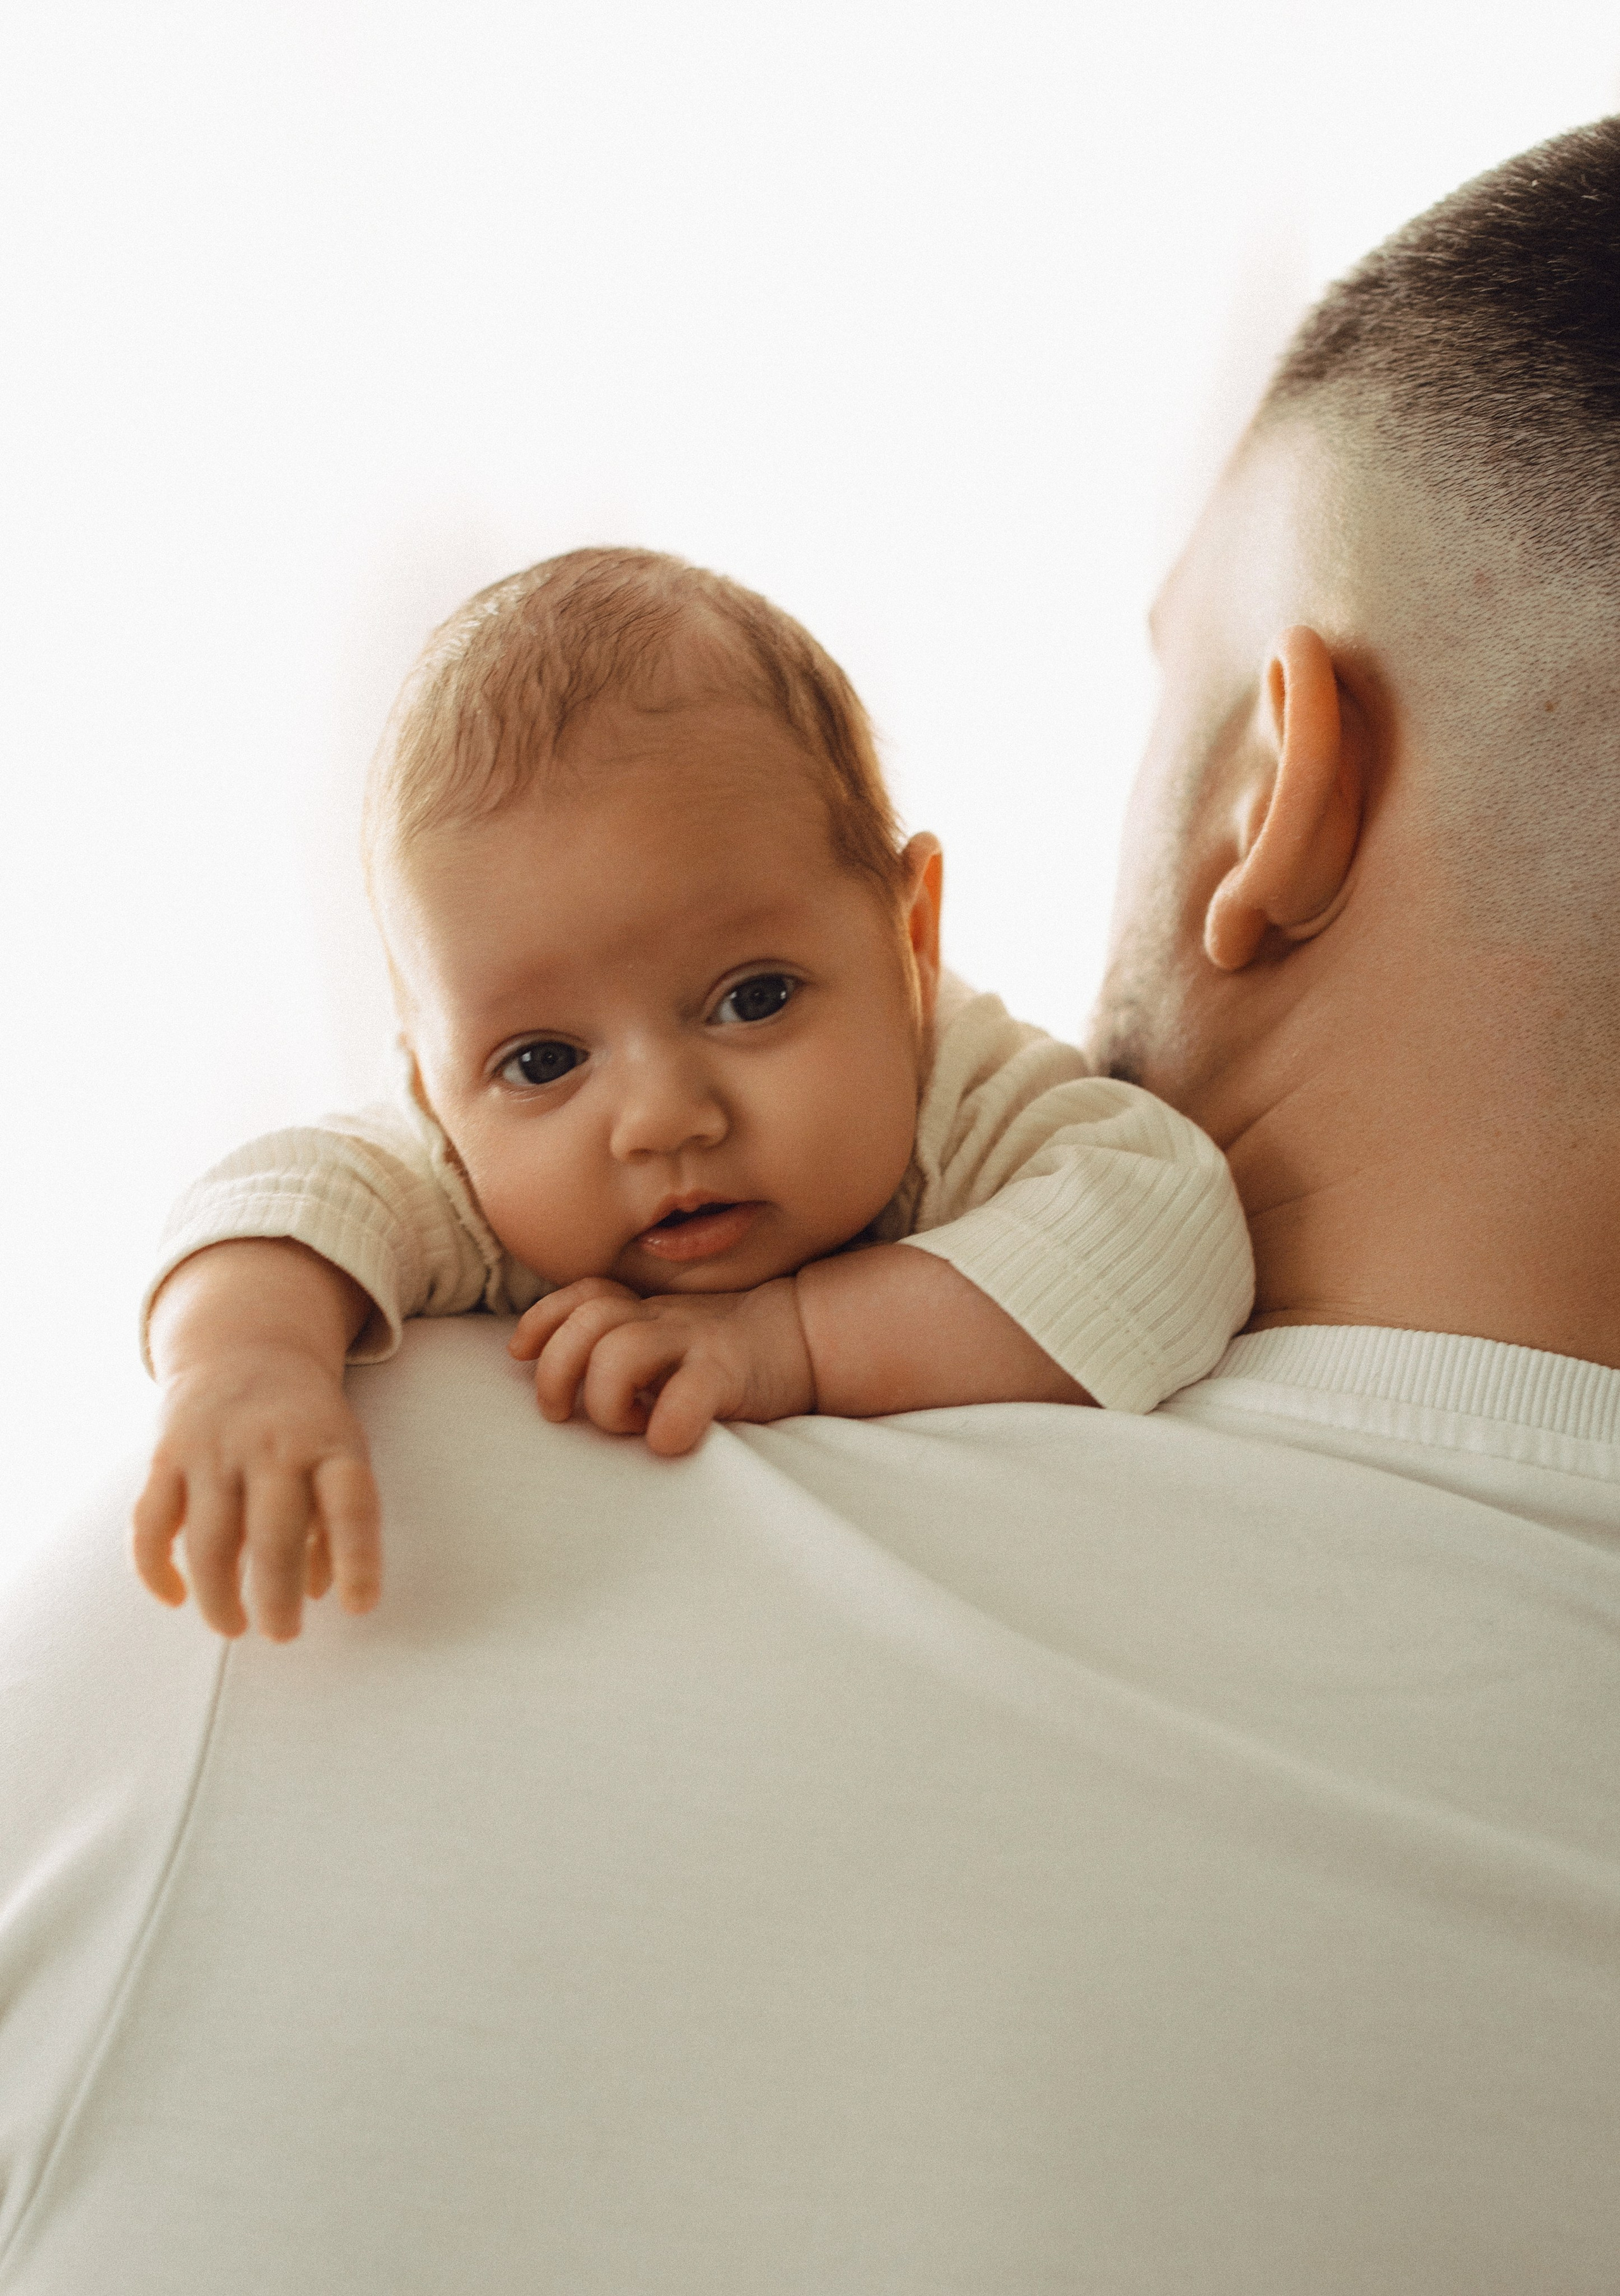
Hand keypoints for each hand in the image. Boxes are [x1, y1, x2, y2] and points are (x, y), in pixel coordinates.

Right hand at [133, 1345, 381, 1640]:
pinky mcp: (165, 1457)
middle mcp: (273, 1445)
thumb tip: (324, 1591)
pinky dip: (156, 1568)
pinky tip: (176, 1597)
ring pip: (209, 1538)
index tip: (360, 1607)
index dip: (358, 1558)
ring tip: (235, 1627)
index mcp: (329, 1445)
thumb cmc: (306, 1424)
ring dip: (219, 1595)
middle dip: (277, 1595)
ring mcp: (214, 1450)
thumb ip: (338, 1522)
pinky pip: (150, 1523)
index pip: (351, 1503)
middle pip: (274, 1532)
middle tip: (283, 1635)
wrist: (245, 1347)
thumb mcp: (342, 1454)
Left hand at [509, 1277, 816, 1455]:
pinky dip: (666, 1427)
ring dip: (605, 1399)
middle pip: (586, 1322)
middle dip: (555, 1371)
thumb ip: (622, 1339)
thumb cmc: (726, 1349)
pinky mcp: (730, 1375)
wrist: (810, 1337)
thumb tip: (552, 1373)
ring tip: (624, 1424)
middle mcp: (664, 1320)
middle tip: (563, 1412)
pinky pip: (687, 1397)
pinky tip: (666, 1441)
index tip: (520, 1353)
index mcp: (646, 1309)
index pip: (581, 1295)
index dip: (540, 1321)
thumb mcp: (668, 1332)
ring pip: (620, 1353)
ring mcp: (696, 1343)